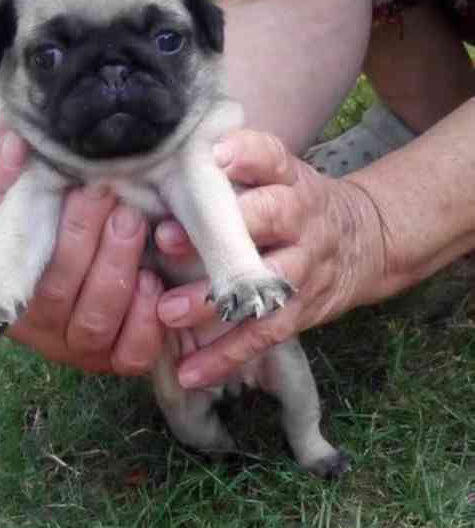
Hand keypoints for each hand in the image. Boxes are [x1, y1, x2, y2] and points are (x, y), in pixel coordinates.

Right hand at [0, 118, 164, 374]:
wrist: (133, 256)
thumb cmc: (80, 220)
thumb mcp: (51, 193)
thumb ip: (29, 168)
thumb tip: (16, 127)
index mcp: (2, 275)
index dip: (10, 207)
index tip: (26, 159)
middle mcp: (31, 320)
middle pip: (50, 290)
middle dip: (78, 237)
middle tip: (103, 191)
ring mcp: (74, 347)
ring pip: (91, 321)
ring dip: (114, 270)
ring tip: (133, 223)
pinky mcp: (117, 362)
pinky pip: (129, 351)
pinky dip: (143, 318)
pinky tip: (154, 281)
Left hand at [154, 129, 382, 388]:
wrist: (365, 242)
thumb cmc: (295, 204)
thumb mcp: (278, 176)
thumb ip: (234, 172)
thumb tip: (162, 167)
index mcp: (290, 178)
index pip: (272, 157)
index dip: (246, 154)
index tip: (215, 156)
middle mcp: (302, 218)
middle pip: (272, 217)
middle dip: (222, 229)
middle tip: (165, 239)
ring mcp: (305, 266)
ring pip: (264, 283)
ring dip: (213, 300)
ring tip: (168, 311)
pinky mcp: (302, 310)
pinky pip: (263, 334)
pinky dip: (225, 356)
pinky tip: (189, 372)